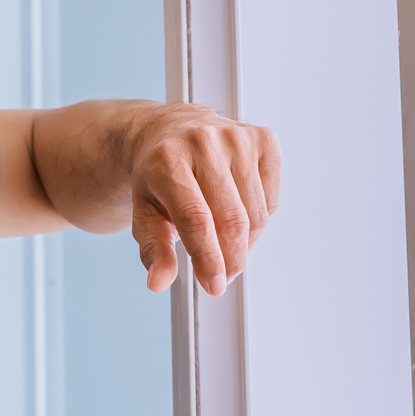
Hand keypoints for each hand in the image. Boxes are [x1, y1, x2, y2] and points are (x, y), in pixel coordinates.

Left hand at [119, 103, 279, 295]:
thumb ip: (152, 247)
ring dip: (245, 244)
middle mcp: (203, 142)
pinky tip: (237, 213)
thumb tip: (158, 282)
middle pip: (231, 220)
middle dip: (230, 259)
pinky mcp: (263, 139)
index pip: (195, 218)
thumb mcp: (143, 210)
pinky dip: (259, 219)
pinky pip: (271, 199)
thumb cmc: (157, 174)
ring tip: (225, 245)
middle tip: (221, 276)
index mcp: (166, 160)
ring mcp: (237, 137)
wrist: (168, 130)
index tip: (214, 286)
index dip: (208, 257)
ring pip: (256, 214)